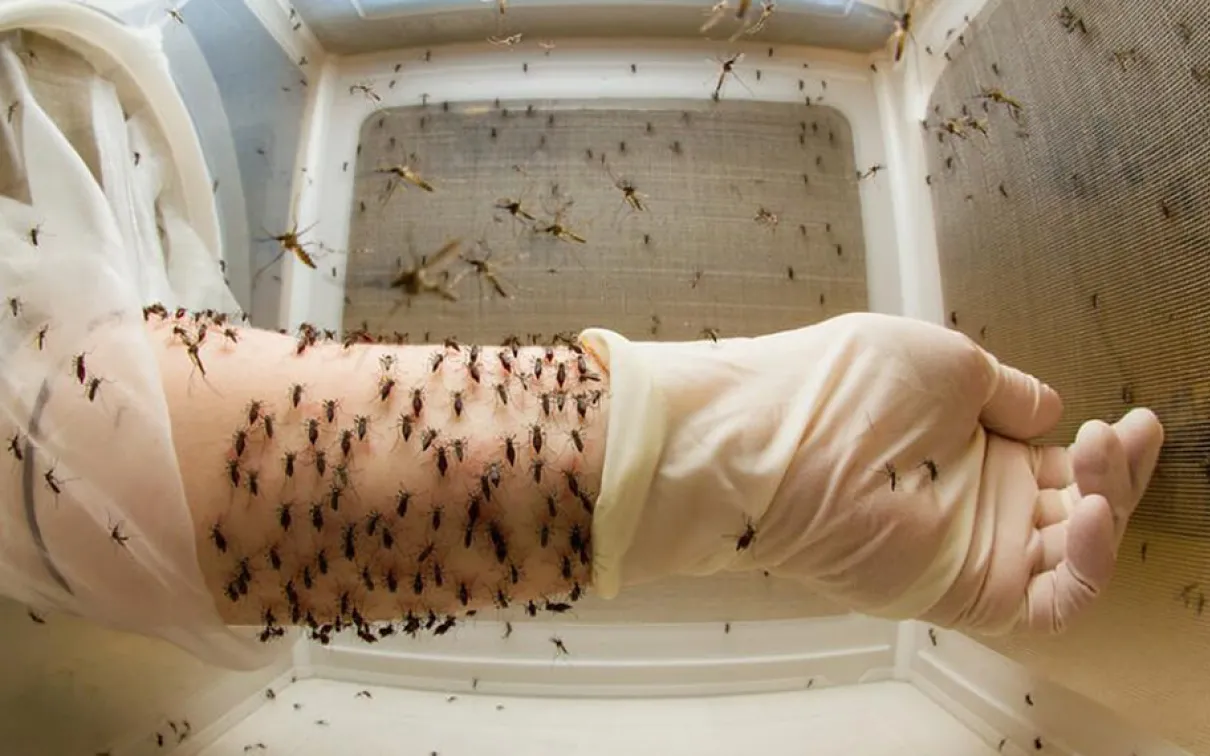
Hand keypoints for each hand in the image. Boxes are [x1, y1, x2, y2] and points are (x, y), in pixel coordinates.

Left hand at [584, 313, 1162, 633]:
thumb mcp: (946, 362)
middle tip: (1126, 433)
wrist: (769, 437)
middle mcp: (973, 500)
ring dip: (1108, 509)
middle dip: (1116, 471)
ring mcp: (970, 547)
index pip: (1059, 458)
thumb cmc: (840, 386)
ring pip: (1072, 554)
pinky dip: (1086, 568)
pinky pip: (1049, 602)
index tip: (1134, 418)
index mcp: (970, 443)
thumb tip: (1046, 407)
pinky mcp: (962, 591)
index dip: (1104, 445)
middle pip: (1076, 506)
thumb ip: (1006, 391)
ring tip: (1103, 458)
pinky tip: (1091, 515)